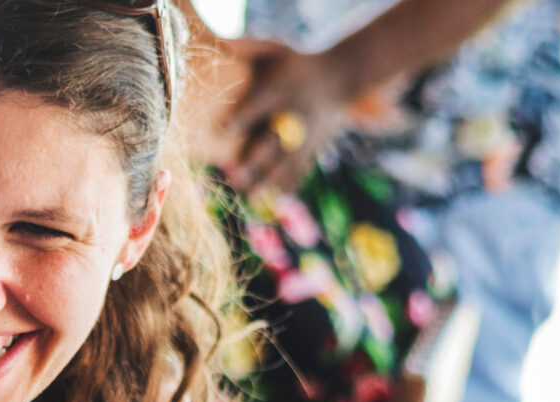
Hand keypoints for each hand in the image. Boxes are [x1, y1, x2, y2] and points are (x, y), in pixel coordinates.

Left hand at [220, 39, 355, 197]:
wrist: (340, 76)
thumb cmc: (296, 63)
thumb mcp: (276, 49)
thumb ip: (249, 47)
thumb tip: (219, 42)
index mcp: (284, 87)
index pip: (261, 102)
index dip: (243, 115)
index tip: (223, 130)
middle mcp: (296, 113)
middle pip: (275, 139)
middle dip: (256, 160)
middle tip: (233, 177)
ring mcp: (308, 133)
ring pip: (288, 161)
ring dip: (269, 180)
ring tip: (250, 196)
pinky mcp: (315, 147)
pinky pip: (303, 168)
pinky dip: (290, 185)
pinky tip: (273, 201)